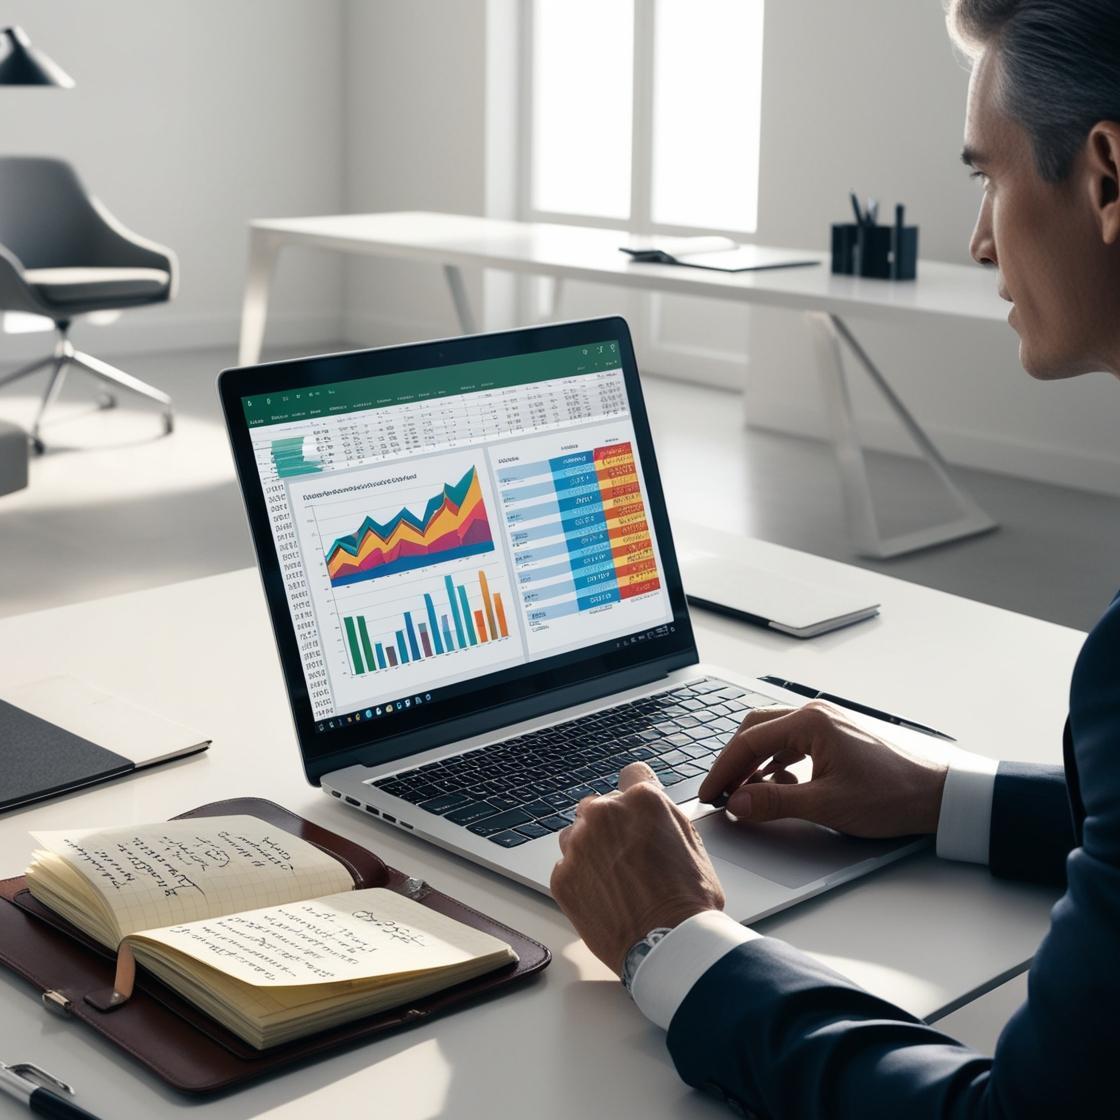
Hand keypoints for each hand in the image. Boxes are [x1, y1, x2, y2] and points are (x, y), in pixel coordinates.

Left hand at [550, 762, 724, 975]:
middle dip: (611, 826)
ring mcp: (579, 844)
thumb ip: (664, 816)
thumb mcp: (692, 842)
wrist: (667, 945)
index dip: (637, 797)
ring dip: (590, 850)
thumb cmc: (688, 900)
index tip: (635, 811)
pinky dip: (580, 879)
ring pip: (577, 835)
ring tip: (615, 880)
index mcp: (642, 799)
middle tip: (629, 857)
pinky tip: (604, 898)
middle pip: (600, 807)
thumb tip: (652, 810)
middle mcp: (605, 813)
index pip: (631, 775)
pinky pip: (566, 867)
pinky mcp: (562, 875)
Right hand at [697, 701, 947, 837]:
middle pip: (756, 730)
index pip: (749, 741)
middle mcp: (816, 715)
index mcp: (810, 722)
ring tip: (744, 792)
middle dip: (734, 762)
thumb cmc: (892, 794)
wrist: (939, 796)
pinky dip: (776, 763)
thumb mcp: (827, 804)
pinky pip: (793, 744)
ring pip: (774, 737)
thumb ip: (775, 802)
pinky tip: (777, 786)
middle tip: (721, 791)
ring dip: (755, 764)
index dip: (723, 770)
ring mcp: (827, 724)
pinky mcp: (837, 738)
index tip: (710, 794)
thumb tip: (738, 803)